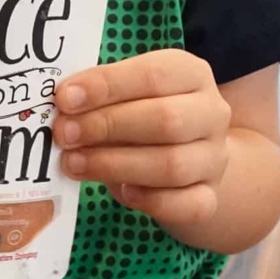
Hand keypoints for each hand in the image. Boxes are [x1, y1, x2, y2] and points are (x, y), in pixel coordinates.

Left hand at [53, 48, 231, 226]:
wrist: (189, 153)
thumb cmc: (145, 110)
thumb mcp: (127, 90)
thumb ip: (102, 92)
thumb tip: (65, 101)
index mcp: (190, 73)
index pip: (152, 74)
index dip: (106, 86)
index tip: (65, 98)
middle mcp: (210, 112)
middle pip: (165, 119)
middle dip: (107, 126)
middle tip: (65, 134)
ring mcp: (214, 157)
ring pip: (172, 165)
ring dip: (114, 164)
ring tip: (73, 162)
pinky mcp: (210, 196)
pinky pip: (187, 205)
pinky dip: (151, 201)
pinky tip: (121, 191)